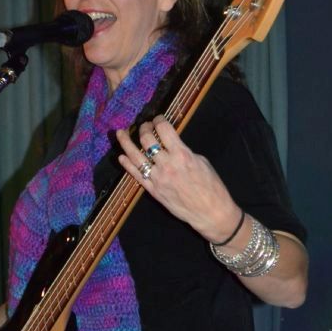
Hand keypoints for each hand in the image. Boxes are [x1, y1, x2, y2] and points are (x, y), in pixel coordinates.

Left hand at [116, 115, 241, 242]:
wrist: (210, 212)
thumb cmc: (211, 186)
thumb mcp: (201, 161)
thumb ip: (183, 151)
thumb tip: (171, 144)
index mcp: (181, 154)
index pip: (164, 130)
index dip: (158, 120)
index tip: (157, 118)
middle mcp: (166, 164)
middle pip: (147, 140)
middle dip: (144, 128)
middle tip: (144, 125)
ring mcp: (157, 178)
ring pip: (135, 156)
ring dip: (126, 142)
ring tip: (120, 133)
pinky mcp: (153, 190)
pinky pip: (135, 175)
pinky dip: (127, 164)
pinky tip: (121, 156)